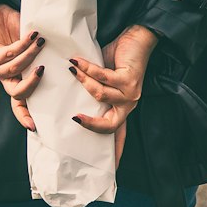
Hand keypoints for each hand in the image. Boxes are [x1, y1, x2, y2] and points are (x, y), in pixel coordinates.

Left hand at [0, 5, 44, 132]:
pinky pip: (10, 54)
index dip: (24, 116)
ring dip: (30, 55)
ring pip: (16, 69)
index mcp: (15, 78)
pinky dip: (24, 45)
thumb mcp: (32, 45)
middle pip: (16, 94)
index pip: (19, 103)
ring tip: (41, 42)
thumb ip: (43, 55)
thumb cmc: (13, 27)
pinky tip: (32, 35)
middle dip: (30, 86)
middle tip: (42, 71)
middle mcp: (5, 77)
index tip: (34, 127)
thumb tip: (68, 59)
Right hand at [70, 23, 158, 165]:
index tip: (113, 171)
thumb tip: (68, 97)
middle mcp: (129, 104)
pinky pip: (101, 78)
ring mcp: (131, 93)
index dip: (116, 152)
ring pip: (100, 96)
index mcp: (123, 106)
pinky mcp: (129, 79)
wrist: (138, 35)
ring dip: (82, 81)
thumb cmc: (118, 55)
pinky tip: (76, 62)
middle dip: (91, 124)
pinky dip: (86, 70)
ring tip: (71, 69)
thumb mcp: (103, 76)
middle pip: (110, 126)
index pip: (119, 133)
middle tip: (74, 118)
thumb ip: (92, 89)